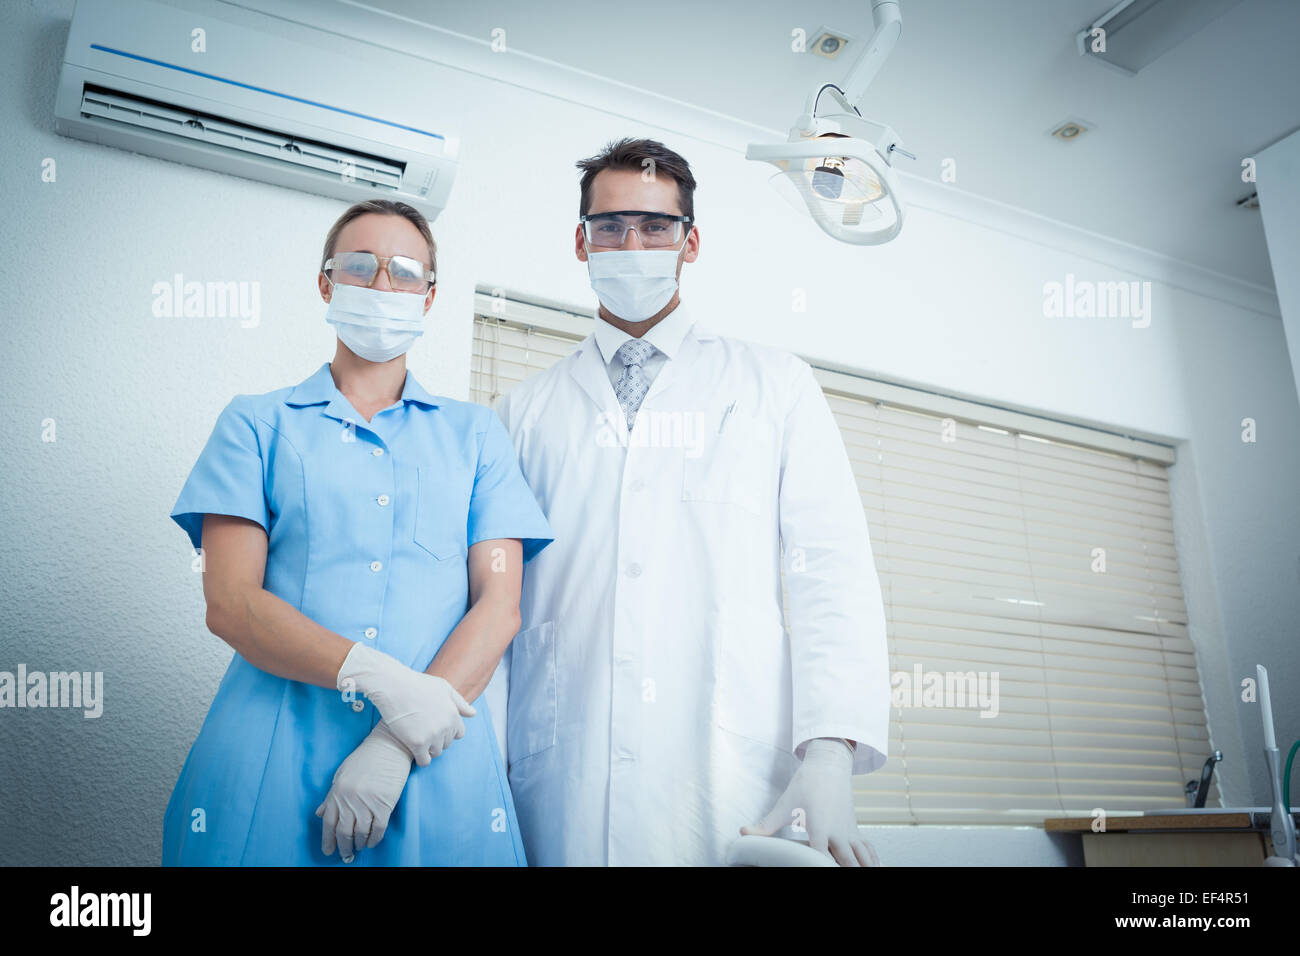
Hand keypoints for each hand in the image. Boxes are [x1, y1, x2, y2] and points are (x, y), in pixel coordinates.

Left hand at [315, 720, 412, 862]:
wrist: (389, 746)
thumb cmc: (365, 758)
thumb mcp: (342, 774)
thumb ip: (331, 796)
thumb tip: (320, 814)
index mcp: (337, 792)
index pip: (329, 823)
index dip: (328, 840)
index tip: (329, 851)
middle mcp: (350, 800)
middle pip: (344, 832)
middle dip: (344, 847)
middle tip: (346, 855)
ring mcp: (367, 803)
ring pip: (360, 833)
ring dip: (359, 844)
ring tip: (359, 848)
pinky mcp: (384, 804)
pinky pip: (378, 828)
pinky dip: (374, 839)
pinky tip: (372, 842)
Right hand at [335, 642, 476, 765]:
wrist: (394, 686)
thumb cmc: (417, 684)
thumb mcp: (443, 688)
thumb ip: (459, 702)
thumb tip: (473, 714)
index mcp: (453, 715)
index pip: (458, 733)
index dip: (447, 731)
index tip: (435, 726)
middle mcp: (446, 727)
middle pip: (446, 744)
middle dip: (437, 739)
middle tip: (422, 730)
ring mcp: (432, 736)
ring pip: (436, 753)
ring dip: (428, 749)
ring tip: (417, 738)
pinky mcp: (417, 743)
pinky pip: (424, 761)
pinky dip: (420, 759)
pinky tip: (413, 749)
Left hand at [741, 737, 879, 866]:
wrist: (828, 765)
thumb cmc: (807, 784)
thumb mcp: (784, 806)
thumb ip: (765, 825)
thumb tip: (743, 833)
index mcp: (819, 829)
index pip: (820, 857)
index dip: (819, 867)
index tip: (816, 870)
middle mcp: (837, 833)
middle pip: (847, 861)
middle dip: (846, 870)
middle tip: (844, 876)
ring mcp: (849, 831)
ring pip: (862, 856)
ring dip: (862, 866)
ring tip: (866, 874)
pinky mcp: (854, 828)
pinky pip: (867, 848)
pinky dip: (870, 858)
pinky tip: (873, 866)